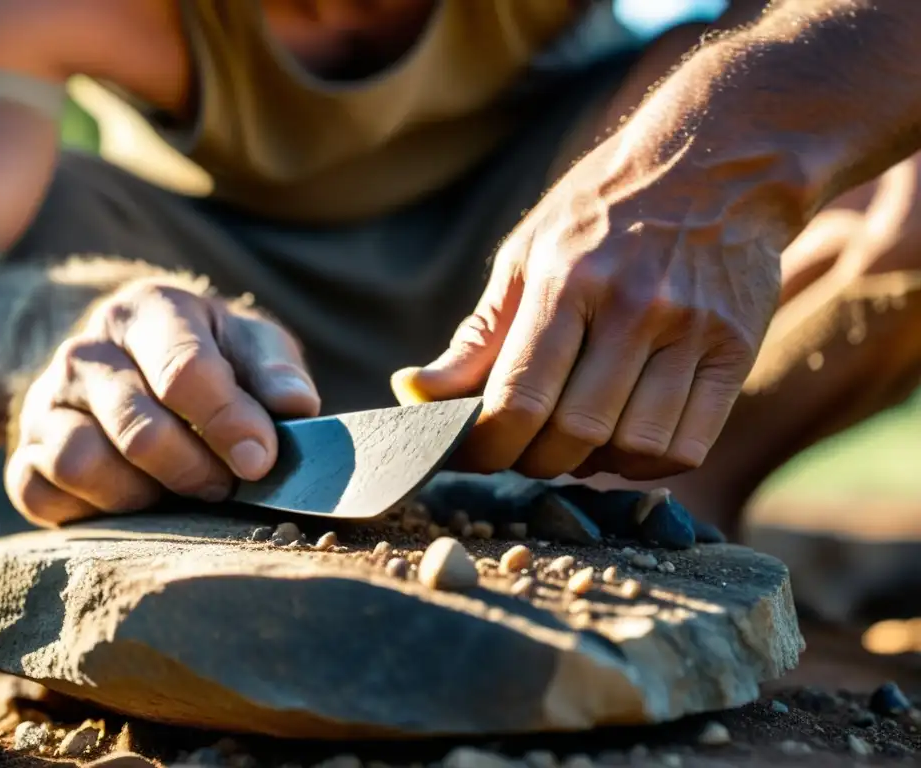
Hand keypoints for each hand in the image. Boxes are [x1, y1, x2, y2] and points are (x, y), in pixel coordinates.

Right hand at [5, 279, 319, 525]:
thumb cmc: (209, 356)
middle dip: (194, 470)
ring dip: (142, 495)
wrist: (130, 360)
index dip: (229, 423)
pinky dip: (91, 513)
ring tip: (178, 494)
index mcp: (148, 312)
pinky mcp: (24, 451)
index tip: (260, 460)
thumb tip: (295, 406)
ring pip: (81, 463)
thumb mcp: (250, 344)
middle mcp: (85, 350)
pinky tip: (132, 503)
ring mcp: (46, 401)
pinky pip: (40, 496)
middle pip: (138, 427)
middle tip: (225, 486)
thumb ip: (275, 370)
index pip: (185, 372)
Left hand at [393, 109, 797, 480]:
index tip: (473, 452)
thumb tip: (411, 393)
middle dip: (534, 459)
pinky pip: (687, 446)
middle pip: (573, 433)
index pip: (517, 399)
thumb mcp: (526, 255)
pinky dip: (645, 465)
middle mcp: (632, 305)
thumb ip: (476, 336)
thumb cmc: (601, 214)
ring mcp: (691, 328)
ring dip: (591, 464)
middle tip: (524, 445)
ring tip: (575, 441)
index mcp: (565, 279)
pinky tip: (624, 441)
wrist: (716, 161)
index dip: (486, 447)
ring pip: (632, 448)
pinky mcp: (738, 348)